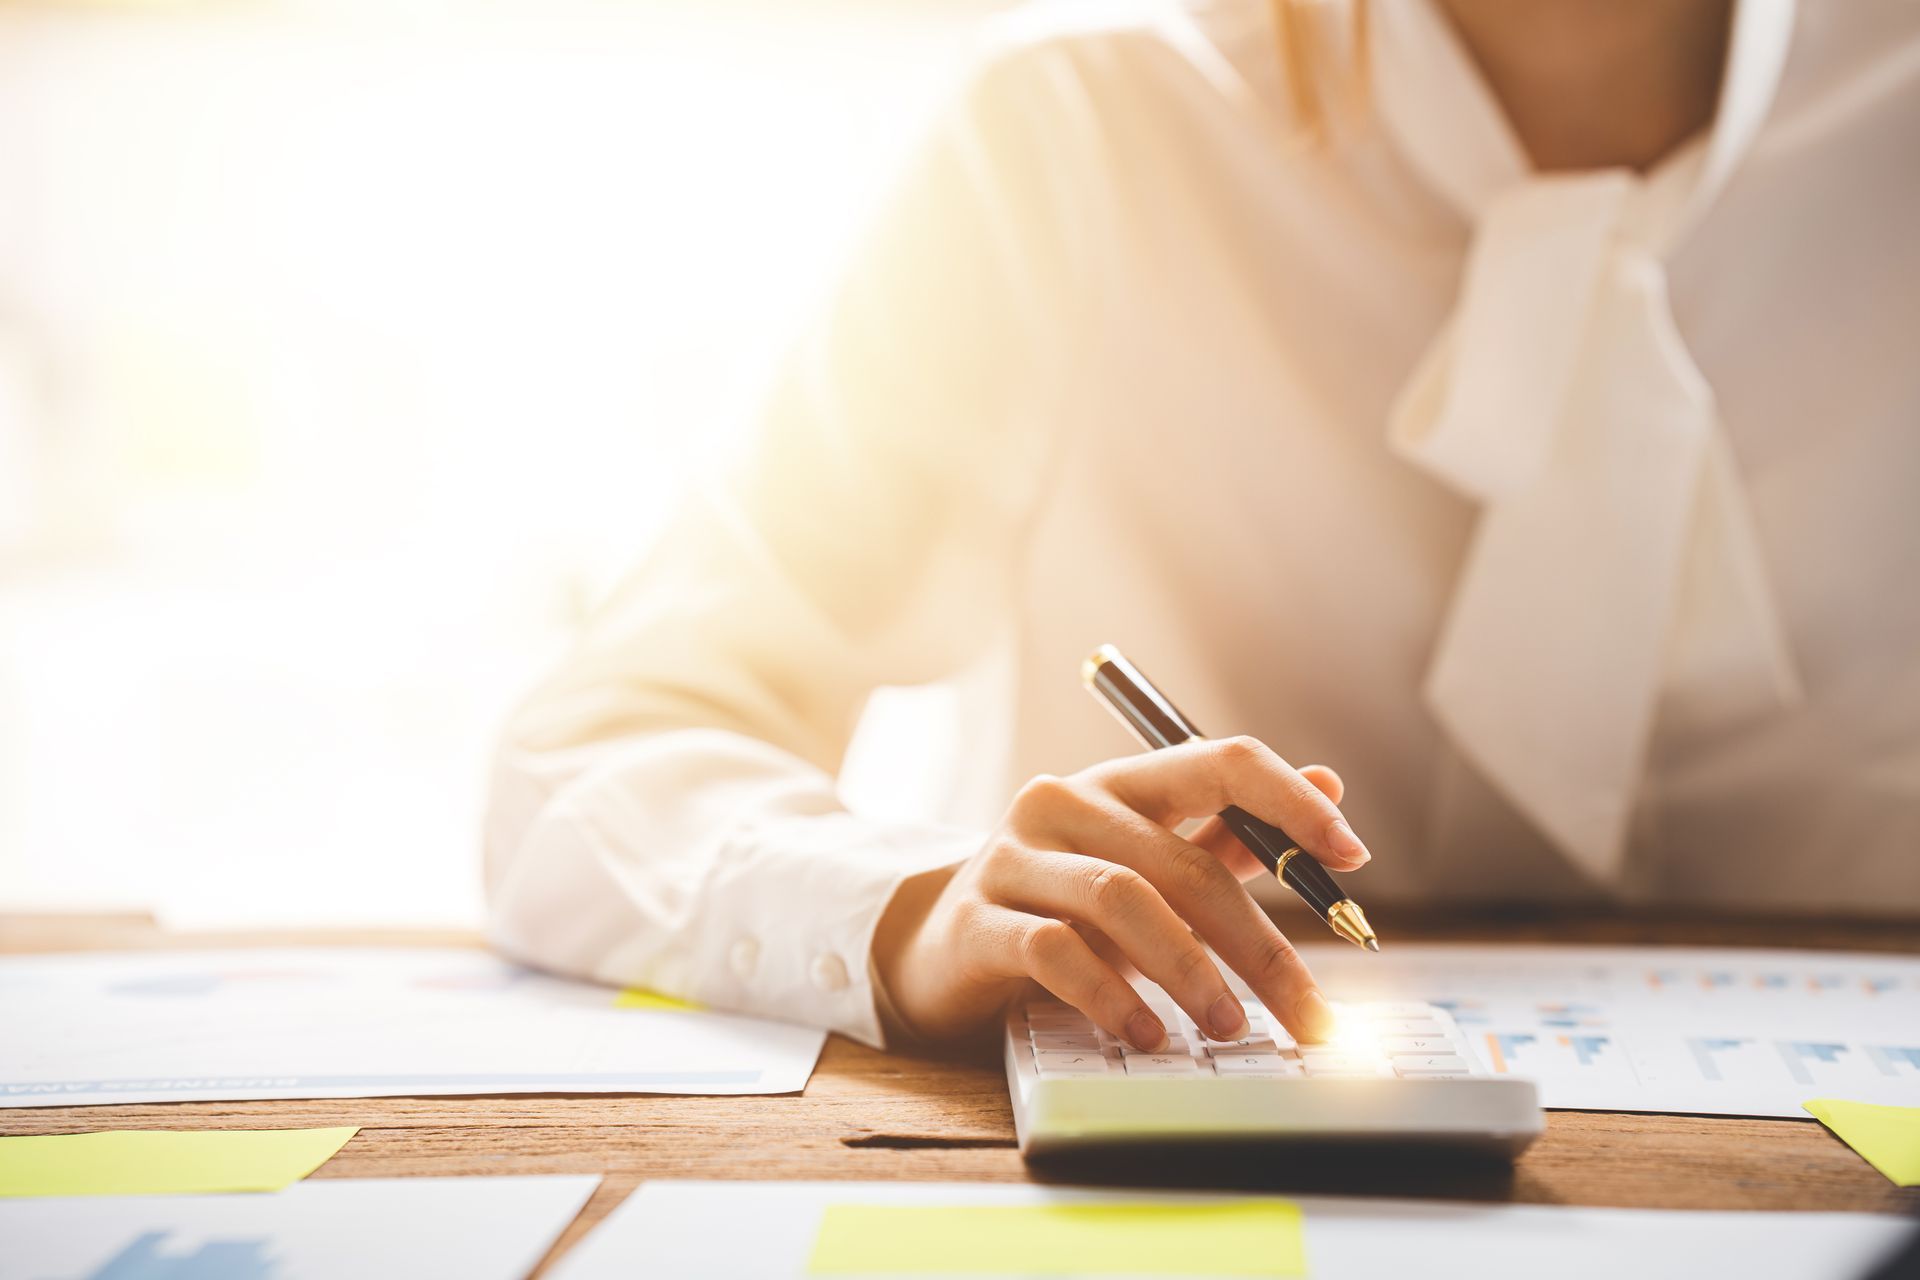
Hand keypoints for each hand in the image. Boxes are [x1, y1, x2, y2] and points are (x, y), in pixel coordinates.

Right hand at [870, 736, 1369, 1049]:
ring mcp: (1013, 856)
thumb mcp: (1146, 866)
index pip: (1217, 760)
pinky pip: (1055, 950)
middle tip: (1308, 1013)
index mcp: (1121, 783)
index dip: (1290, 801)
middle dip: (1257, 945)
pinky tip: (1144, 1033)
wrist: (938, 947)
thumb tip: (1329, 780)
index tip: (1351, 856)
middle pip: (1182, 861)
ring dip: (1189, 970)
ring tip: (1227, 1028)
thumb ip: (1229, 832)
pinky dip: (1111, 995)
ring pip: (1122, 900)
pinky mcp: (975, 919)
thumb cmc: (1063, 906)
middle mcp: (1065, 803)